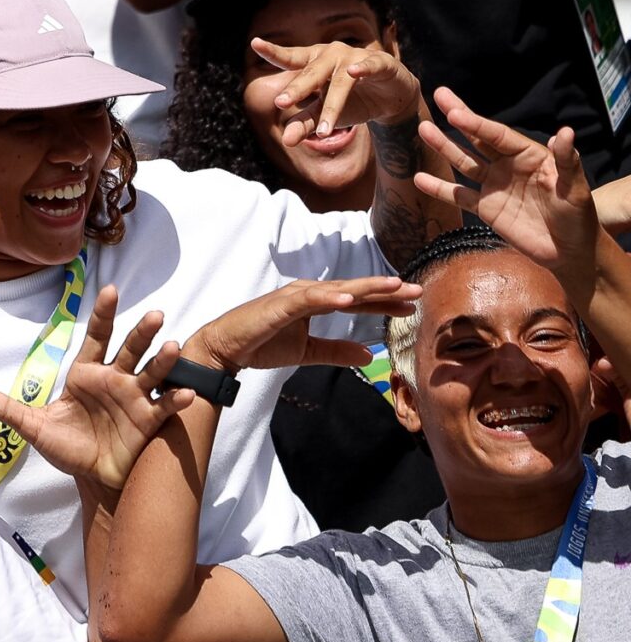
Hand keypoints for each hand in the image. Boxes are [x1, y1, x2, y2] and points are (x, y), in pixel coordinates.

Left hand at [0, 286, 187, 490]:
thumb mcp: (32, 427)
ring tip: (172, 346)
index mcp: (86, 374)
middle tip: (156, 314)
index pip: (96, 338)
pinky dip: (176, 400)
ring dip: (163, 361)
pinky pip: (165, 407)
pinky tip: (186, 394)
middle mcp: (114, 380)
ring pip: (151, 373)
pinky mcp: (148, 421)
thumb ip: (4, 408)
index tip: (110, 289)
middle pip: (129, 350)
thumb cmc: (68, 445)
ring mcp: (134, 399)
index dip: (103, 314)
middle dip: (141, 332)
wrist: (91, 477)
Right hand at [184, 275, 419, 372]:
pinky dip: (330, 297)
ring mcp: (293, 296)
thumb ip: (336, 351)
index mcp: (313, 302)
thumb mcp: (306, 351)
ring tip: (393, 286)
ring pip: (337, 289)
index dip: (383, 302)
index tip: (412, 304)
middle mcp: (307, 293)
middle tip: (417, 290)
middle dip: (385, 290)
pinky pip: (309, 299)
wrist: (224, 349)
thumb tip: (369, 355)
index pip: (355, 300)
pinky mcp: (279, 305)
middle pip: (353, 290)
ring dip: (366, 287)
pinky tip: (350, 299)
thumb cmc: (261, 344)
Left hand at [250, 37, 420, 141]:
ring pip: (340, 81)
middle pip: (312, 73)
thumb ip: (306, 124)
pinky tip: (355, 72)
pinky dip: (364, 68)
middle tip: (281, 103)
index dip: (274, 52)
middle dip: (298, 89)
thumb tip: (286, 141)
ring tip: (324, 130)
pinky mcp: (382, 63)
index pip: (292, 59)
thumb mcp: (326, 115)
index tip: (255, 43)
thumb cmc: (352, 101)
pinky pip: (371, 65)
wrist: (390, 99)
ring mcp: (356, 57)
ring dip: (333, 106)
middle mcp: (332, 56)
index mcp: (314, 63)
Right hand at [419, 88, 604, 299]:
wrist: (569, 251)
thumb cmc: (579, 217)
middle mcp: (509, 166)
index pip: (498, 136)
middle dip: (459, 117)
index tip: (454, 112)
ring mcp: (495, 186)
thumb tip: (564, 132)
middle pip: (478, 139)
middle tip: (440, 95)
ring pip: (465, 162)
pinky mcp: (486, 208)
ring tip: (423, 129)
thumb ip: (566, 161)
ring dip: (444, 146)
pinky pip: (458, 195)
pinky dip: (439, 188)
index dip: (476, 123)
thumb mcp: (575, 188)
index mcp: (530, 156)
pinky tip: (419, 179)